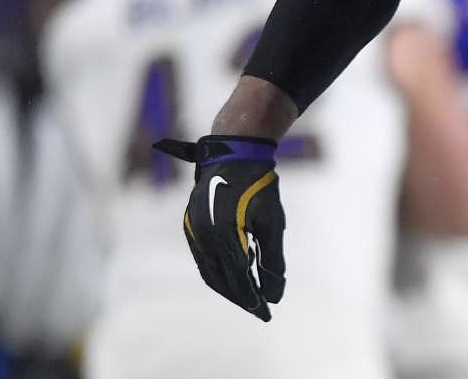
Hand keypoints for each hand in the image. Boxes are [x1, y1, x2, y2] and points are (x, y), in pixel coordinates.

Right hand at [153, 136, 285, 320]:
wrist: (234, 153)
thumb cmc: (260, 186)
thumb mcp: (272, 221)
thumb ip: (273, 259)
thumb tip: (276, 294)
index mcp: (225, 233)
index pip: (239, 278)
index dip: (253, 298)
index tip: (267, 313)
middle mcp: (204, 234)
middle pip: (221, 280)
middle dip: (241, 298)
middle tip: (261, 311)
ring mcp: (194, 230)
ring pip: (209, 272)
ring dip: (228, 288)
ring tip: (249, 299)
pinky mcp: (191, 226)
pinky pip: (203, 259)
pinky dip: (218, 273)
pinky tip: (233, 279)